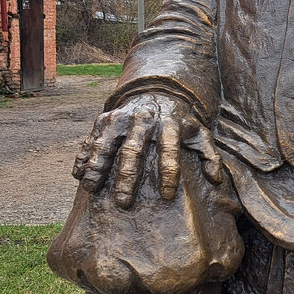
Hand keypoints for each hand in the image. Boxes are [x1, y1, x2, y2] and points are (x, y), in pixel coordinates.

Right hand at [72, 92, 223, 208]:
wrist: (156, 90)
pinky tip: (78, 174)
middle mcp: (144, 119)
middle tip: (123, 203)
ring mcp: (121, 117)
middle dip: (128, 177)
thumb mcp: (199, 132)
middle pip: (134, 150)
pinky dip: (83, 155)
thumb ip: (209, 155)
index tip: (167, 196)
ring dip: (98, 166)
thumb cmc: (179, 121)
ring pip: (106, 143)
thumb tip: (215, 180)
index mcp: (169, 124)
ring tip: (91, 188)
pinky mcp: (105, 118)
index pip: (170, 150)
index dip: (169, 173)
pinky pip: (91, 138)